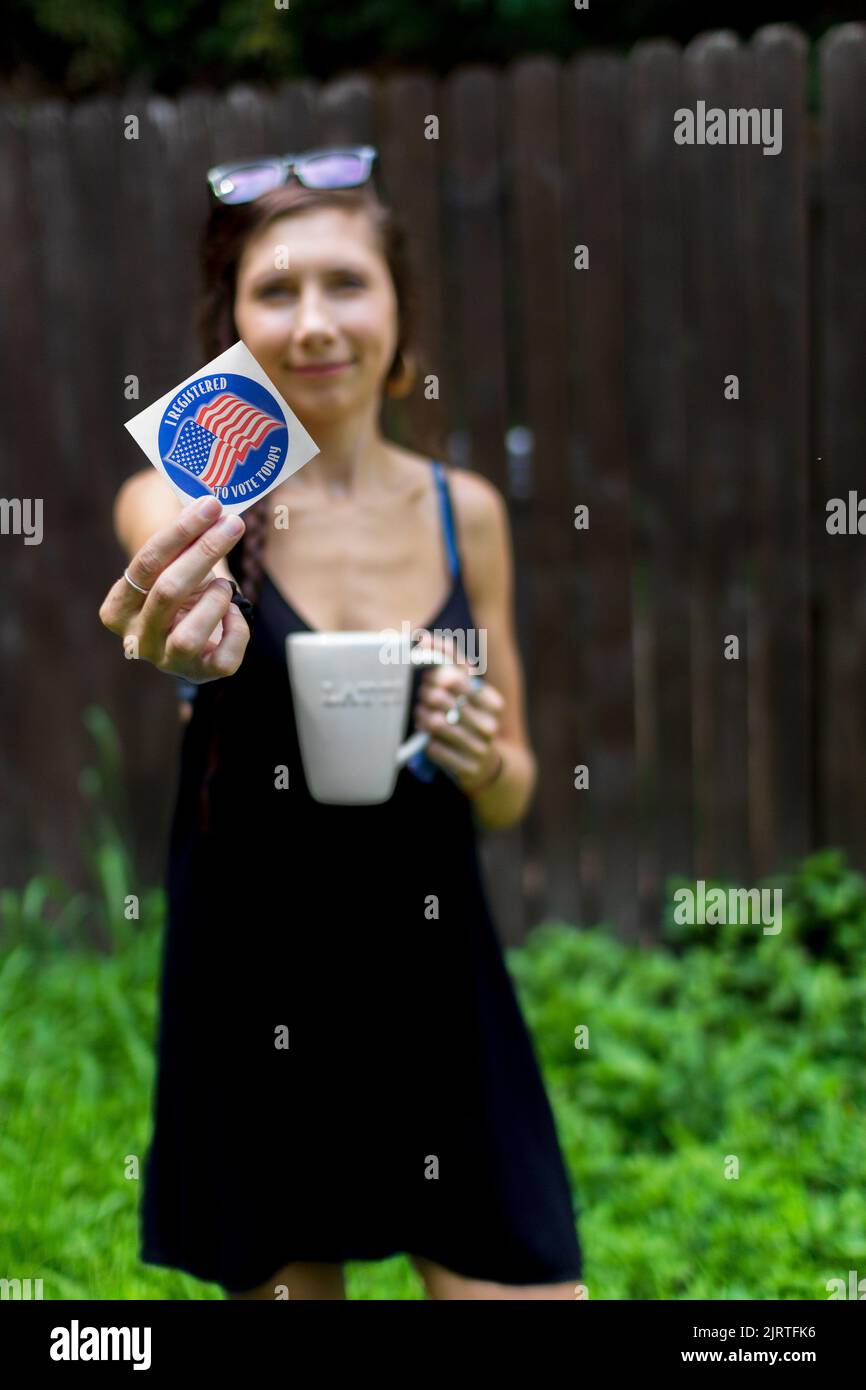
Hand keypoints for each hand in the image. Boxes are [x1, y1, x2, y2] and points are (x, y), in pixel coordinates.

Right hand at [98, 495, 249, 682]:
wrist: (193, 629)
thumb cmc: (181, 587)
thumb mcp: (174, 564)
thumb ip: (184, 541)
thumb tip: (213, 506)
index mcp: (117, 610)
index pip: (145, 564)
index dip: (180, 532)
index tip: (210, 505)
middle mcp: (137, 639)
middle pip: (168, 591)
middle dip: (205, 552)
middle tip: (233, 523)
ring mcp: (167, 661)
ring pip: (189, 635)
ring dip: (215, 600)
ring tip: (224, 584)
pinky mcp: (201, 675)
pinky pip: (224, 657)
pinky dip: (237, 629)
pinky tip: (233, 612)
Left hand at [412, 630, 504, 793]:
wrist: (485, 767)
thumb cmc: (469, 721)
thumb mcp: (467, 693)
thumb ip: (449, 662)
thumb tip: (422, 638)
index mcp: (492, 703)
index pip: (457, 678)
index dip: (436, 675)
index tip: (430, 678)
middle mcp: (489, 725)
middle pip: (442, 698)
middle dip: (425, 695)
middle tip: (423, 697)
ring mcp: (479, 749)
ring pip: (436, 723)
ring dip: (423, 717)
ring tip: (422, 716)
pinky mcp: (467, 769)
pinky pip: (434, 748)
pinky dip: (426, 742)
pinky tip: (428, 738)